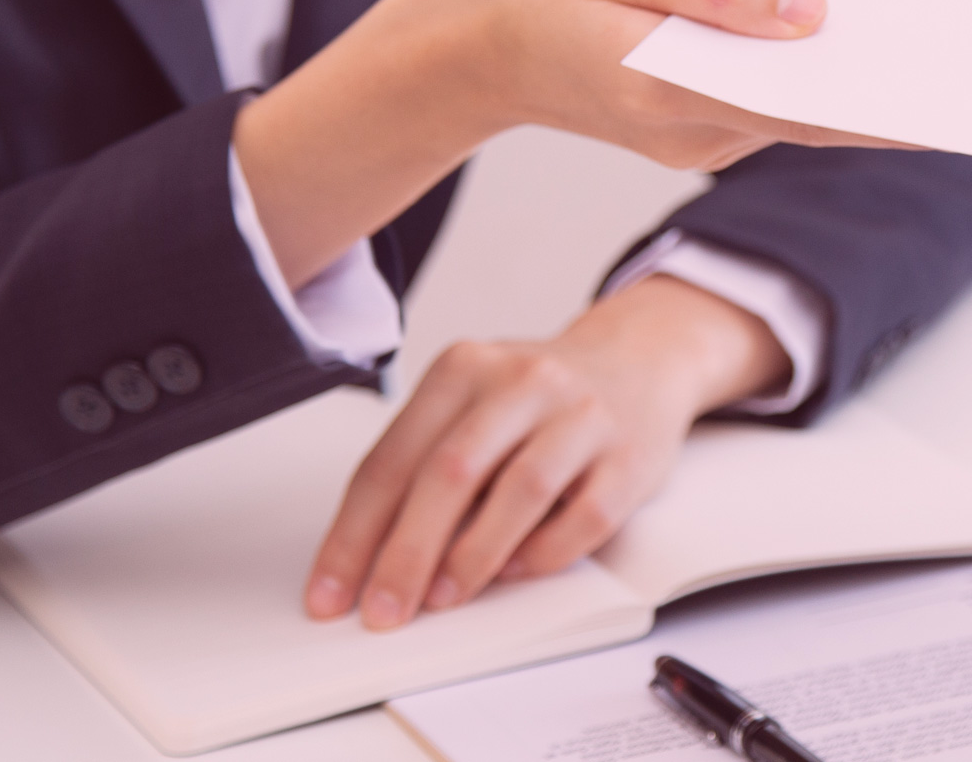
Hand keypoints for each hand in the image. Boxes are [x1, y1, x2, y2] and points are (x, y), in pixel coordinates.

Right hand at [236, 0, 905, 287]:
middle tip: (969, 64)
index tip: (945, 102)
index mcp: (667, 92)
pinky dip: (813, 74)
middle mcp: (688, 132)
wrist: (458, 46)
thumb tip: (811, 10)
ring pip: (794, 110)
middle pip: (811, 117)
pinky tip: (857, 36)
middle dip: (889, 95)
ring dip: (856, 82)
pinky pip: (770, 101)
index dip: (878, 110)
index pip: (798, 110)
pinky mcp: (691, 122)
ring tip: (933, 41)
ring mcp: (690, 136)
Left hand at [301, 276, 791, 629]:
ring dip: (473, 556)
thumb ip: (429, 464)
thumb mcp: (472, 404)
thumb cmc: (539, 399)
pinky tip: (515, 572)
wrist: (639, 360)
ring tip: (442, 599)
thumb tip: (377, 558)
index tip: (333, 592)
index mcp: (463, 368)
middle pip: (450, 473)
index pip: (391, 459)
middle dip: (406, 554)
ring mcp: (581, 416)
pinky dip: (544, 552)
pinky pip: (584, 516)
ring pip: (519, 491)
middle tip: (384, 611)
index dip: (354, 535)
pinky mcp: (629, 455)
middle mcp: (522, 382)